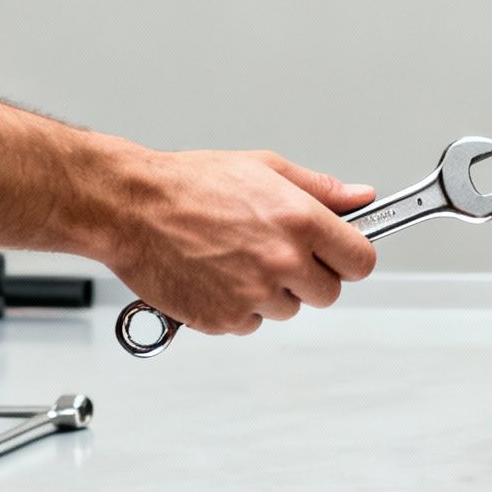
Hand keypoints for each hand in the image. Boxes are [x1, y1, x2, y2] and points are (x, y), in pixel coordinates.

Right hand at [101, 147, 377, 334]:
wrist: (131, 208)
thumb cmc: (191, 185)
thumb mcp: (267, 168)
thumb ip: (322, 189)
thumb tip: (361, 198)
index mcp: (301, 222)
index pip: (361, 262)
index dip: (350, 258)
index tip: (339, 255)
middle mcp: (282, 261)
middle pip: (329, 293)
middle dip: (311, 277)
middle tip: (279, 254)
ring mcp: (253, 294)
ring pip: (289, 310)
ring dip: (273, 293)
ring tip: (239, 259)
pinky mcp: (223, 319)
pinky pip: (250, 324)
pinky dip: (239, 308)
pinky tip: (218, 277)